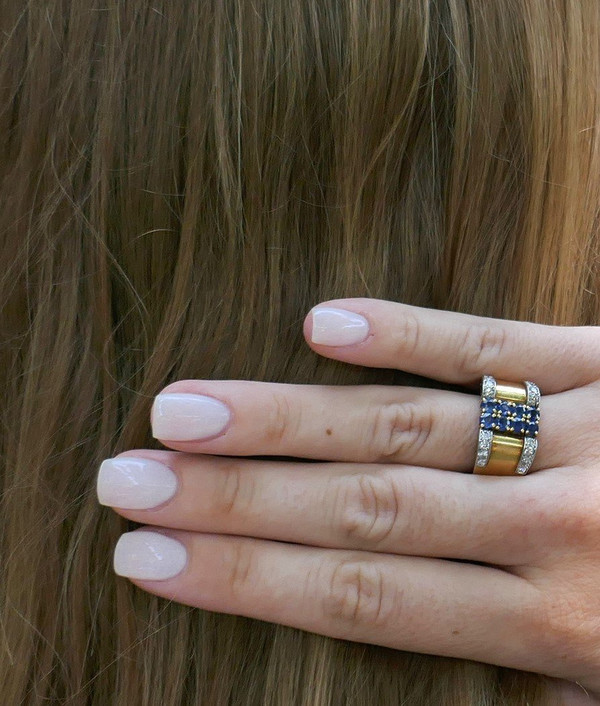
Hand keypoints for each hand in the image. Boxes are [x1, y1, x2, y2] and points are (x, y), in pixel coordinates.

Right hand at [96, 298, 599, 700]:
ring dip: (286, 415)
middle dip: (230, 497)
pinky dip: (410, 332)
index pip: (358, 597)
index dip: (242, 581)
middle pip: (358, 506)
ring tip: (185, 406)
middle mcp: (559, 528)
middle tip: (128, 475)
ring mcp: (585, 431)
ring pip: (408, 423)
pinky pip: (498, 341)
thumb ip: (517, 674)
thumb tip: (390, 655)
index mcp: (558, 627)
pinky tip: (321, 323)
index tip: (145, 560)